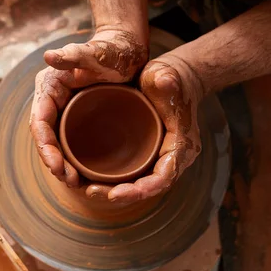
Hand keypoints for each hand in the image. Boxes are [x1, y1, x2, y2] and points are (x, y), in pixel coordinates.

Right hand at [30, 28, 147, 186]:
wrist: (127, 48)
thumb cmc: (112, 49)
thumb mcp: (95, 53)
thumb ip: (73, 55)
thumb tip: (49, 56)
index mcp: (50, 87)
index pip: (40, 122)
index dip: (45, 146)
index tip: (56, 166)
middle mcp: (53, 101)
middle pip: (47, 138)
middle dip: (53, 161)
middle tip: (69, 180)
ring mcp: (66, 111)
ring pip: (58, 144)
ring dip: (63, 165)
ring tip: (76, 183)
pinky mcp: (79, 118)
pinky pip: (72, 143)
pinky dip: (75, 160)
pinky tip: (86, 175)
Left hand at [97, 55, 203, 202]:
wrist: (171, 78)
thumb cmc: (169, 78)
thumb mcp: (167, 76)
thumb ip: (167, 79)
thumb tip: (165, 80)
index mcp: (181, 144)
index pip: (164, 177)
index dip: (142, 190)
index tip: (115, 193)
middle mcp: (173, 156)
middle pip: (149, 186)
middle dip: (123, 194)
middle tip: (92, 191)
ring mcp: (161, 156)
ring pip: (140, 183)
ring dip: (117, 191)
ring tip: (88, 189)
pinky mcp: (149, 153)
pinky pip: (135, 173)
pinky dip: (117, 180)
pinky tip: (93, 178)